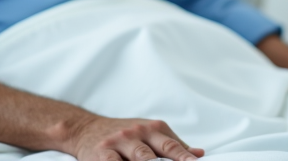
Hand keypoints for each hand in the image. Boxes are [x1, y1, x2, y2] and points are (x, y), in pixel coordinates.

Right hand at [69, 115, 203, 160]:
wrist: (88, 128)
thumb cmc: (126, 135)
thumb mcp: (150, 134)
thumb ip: (173, 145)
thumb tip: (199, 154)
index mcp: (153, 129)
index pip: (172, 147)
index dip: (184, 158)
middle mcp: (137, 133)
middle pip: (154, 154)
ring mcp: (119, 143)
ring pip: (137, 158)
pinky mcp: (102, 153)